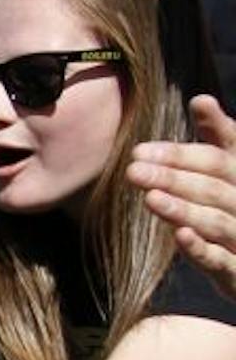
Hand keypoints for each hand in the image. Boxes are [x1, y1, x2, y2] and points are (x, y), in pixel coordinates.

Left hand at [129, 94, 235, 303]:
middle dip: (174, 175)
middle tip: (133, 169)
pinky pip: (220, 260)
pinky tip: (179, 236)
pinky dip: (201, 248)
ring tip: (149, 197)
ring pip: (216, 220)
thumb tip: (200, 99)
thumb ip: (218, 139)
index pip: (223, 153)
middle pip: (214, 183)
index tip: (152, 139)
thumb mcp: (230, 174)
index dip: (191, 145)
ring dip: (183, 209)